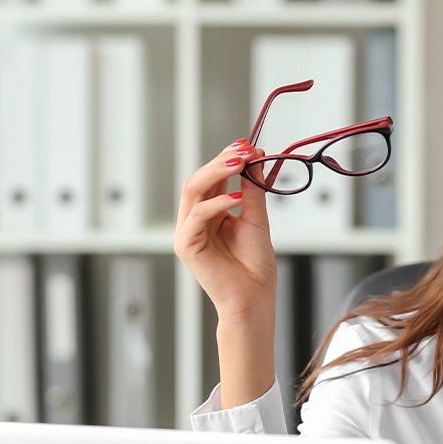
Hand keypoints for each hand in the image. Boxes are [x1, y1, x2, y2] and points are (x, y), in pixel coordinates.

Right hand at [173, 140, 275, 321]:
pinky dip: (216, 204)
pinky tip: (236, 198)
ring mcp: (188, 232)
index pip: (213, 178)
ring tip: (241, 162)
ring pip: (193, 190)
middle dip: (222, 160)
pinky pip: (197, 215)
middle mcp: (196, 220)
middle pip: (200, 179)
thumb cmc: (254, 267)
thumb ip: (252, 192)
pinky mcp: (185, 245)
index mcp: (211, 213)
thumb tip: (255, 160)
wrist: (254, 299)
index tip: (249, 144)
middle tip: (245, 148)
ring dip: (217, 172)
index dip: (228, 158)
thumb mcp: (256, 220)